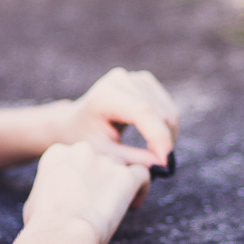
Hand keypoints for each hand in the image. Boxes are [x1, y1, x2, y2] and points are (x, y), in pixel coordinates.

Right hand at [23, 142, 149, 243]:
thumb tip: (53, 200)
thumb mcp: (36, 200)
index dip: (83, 176)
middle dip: (102, 177)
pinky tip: (133, 205)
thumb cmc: (43, 225)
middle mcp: (82, 150)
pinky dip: (141, 188)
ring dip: (121, 182)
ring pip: (123, 164)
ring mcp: (106, 160)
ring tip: (119, 204)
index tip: (83, 194)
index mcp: (58, 153)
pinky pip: (143, 173)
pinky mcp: (125, 175)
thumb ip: (50, 190)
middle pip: (101, 157)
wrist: (60, 233)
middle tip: (100, 201)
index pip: (78, 157)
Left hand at [51, 68, 179, 168]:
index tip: (166, 162)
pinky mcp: (145, 81)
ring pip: (168, 111)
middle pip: (159, 112)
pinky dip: (167, 127)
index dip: (159, 136)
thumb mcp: (104, 154)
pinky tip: (153, 140)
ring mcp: (135, 78)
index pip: (143, 111)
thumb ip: (132, 159)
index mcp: (105, 96)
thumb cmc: (86, 140)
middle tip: (159, 165)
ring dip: (168, 136)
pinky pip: (168, 107)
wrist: (75, 122)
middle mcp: (121, 80)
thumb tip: (163, 164)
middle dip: (164, 141)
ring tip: (154, 154)